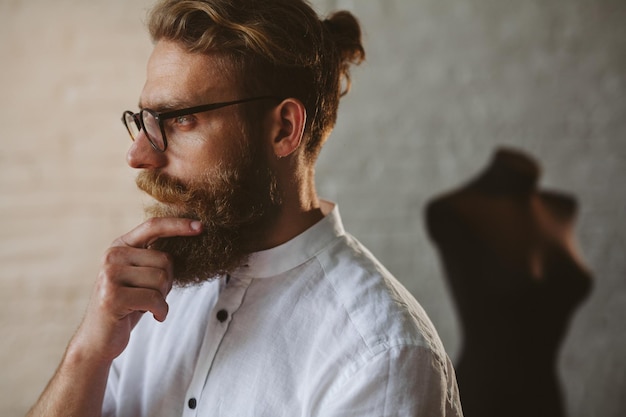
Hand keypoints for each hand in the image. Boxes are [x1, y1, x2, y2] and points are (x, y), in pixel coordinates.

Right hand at [70, 218, 202, 363]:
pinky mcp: (111, 297)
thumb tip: (191, 238)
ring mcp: (109, 275)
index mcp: (120, 246)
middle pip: (165, 260)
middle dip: (168, 282)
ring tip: (147, 305)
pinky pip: (154, 298)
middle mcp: (112, 256)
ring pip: (162, 279)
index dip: (178, 225)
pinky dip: (160, 310)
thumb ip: (155, 258)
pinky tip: (153, 316)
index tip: (201, 226)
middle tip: (152, 296)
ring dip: (163, 298)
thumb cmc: (128, 305)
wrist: (98, 339)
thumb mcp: (141, 276)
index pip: (153, 226)